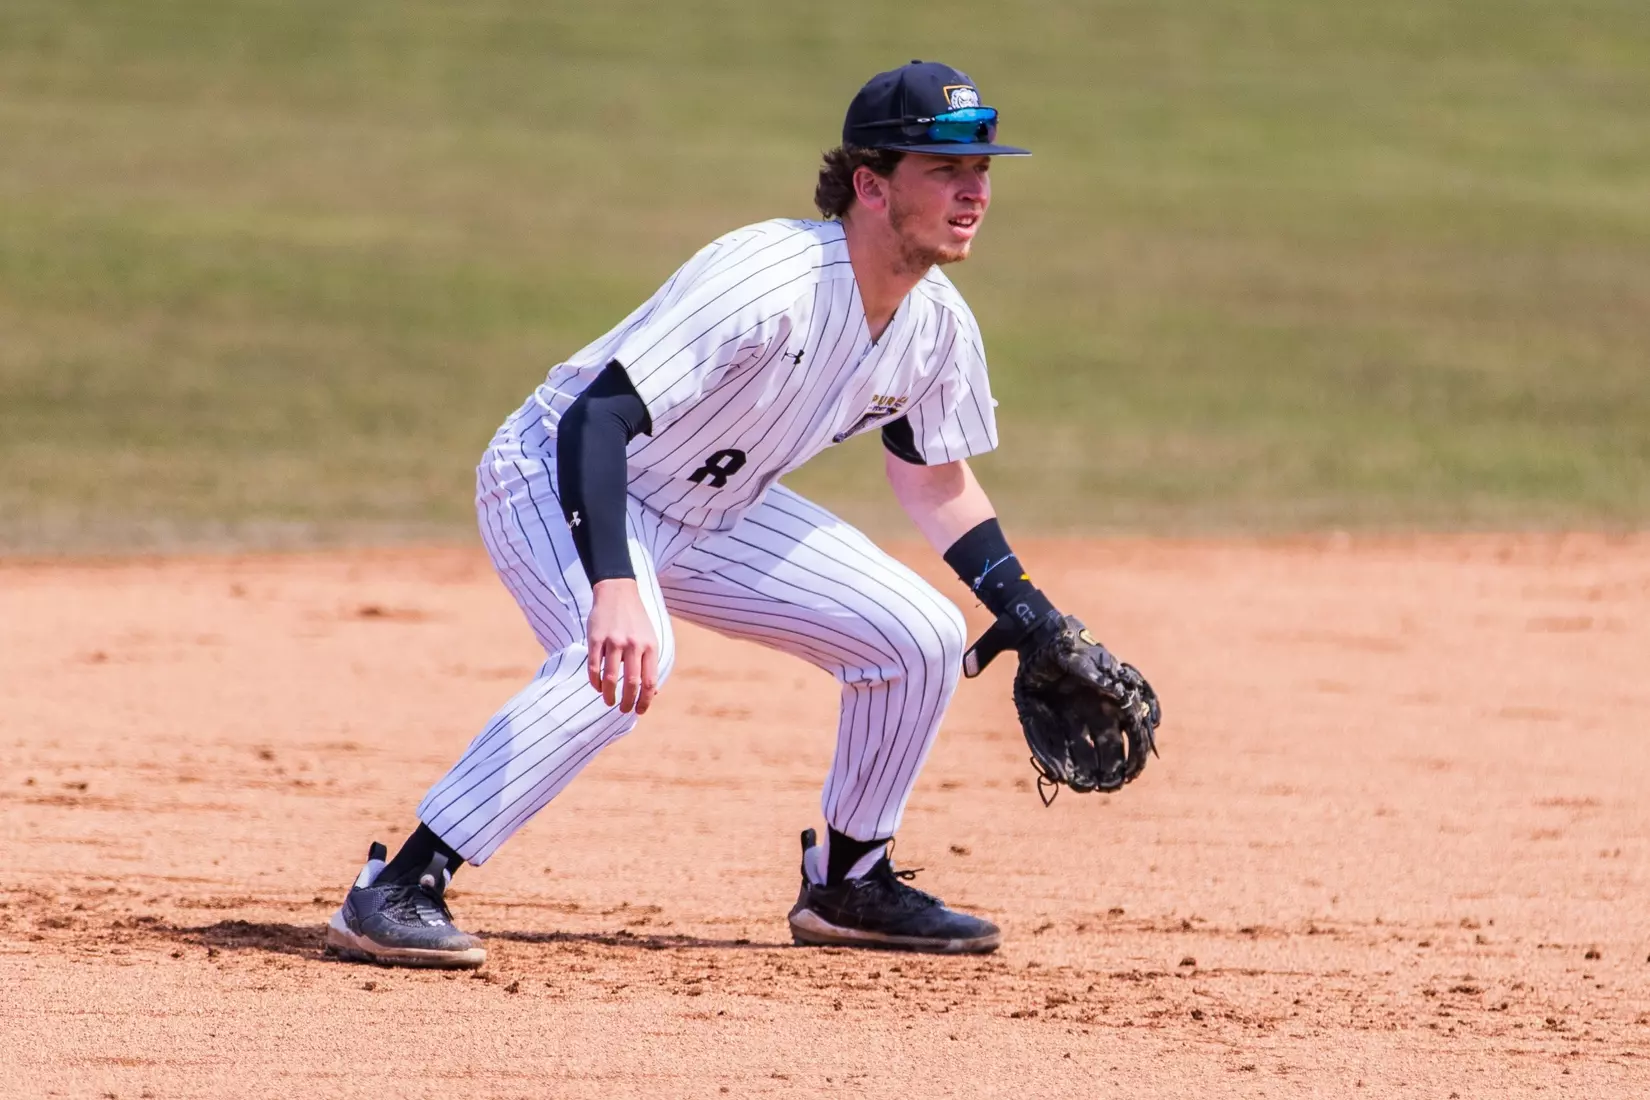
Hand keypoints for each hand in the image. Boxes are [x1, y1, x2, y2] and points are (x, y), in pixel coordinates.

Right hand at [585, 578, 659, 714]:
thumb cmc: (636, 619)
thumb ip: (650, 663)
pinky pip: (594, 667)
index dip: (645, 701)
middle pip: (631, 683)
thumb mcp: (650, 638)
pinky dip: (595, 682)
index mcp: (650, 646)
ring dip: (609, 695)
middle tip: (624, 710)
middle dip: (628, 702)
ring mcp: (613, 641)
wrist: (618, 591)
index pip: (650, 681)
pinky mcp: (596, 638)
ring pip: (610, 678)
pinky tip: (597, 687)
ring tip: (609, 701)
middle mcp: (633, 645)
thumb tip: (653, 692)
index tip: (639, 711)